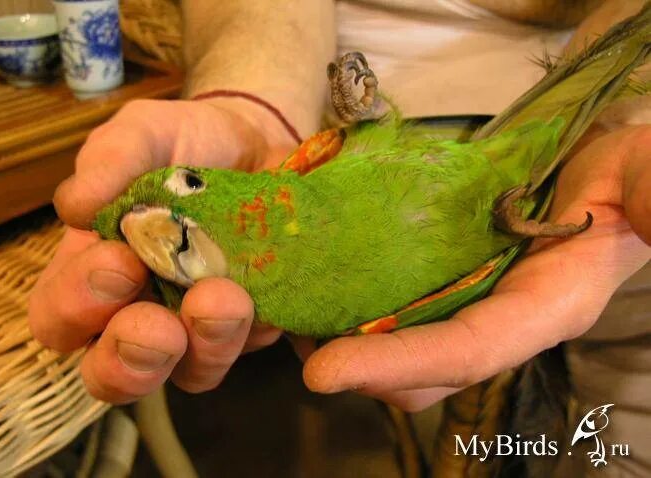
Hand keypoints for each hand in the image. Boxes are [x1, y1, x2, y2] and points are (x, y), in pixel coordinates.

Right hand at [28, 98, 289, 402]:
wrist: (254, 140)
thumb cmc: (179, 144)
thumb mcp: (140, 135)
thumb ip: (109, 160)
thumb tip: (75, 205)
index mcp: (93, 275)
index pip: (60, 318)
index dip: (77, 306)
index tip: (117, 261)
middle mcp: (141, 313)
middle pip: (115, 374)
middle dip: (132, 359)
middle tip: (158, 326)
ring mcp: (199, 327)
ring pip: (193, 372)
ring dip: (206, 345)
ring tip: (225, 299)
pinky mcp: (252, 324)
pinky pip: (255, 345)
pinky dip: (260, 325)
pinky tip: (268, 295)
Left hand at [300, 125, 650, 410]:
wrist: (599, 159)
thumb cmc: (628, 168)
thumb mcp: (648, 177)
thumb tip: (648, 214)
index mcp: (549, 306)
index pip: (469, 350)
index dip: (398, 365)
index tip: (322, 372)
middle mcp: (503, 319)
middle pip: (423, 372)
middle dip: (359, 367)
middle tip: (296, 340)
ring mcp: (473, 304)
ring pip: (402, 349)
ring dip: (347, 343)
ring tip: (296, 314)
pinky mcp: (450, 282)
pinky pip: (397, 312)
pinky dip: (356, 308)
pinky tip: (323, 281)